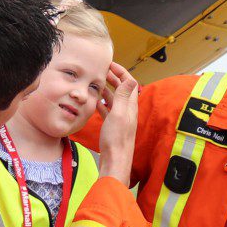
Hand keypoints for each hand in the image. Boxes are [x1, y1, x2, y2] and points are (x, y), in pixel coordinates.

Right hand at [97, 61, 138, 181]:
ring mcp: (120, 119)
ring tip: (97, 82)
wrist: (115, 161)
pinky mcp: (113, 127)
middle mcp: (127, 111)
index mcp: (130, 106)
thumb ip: (123, 96)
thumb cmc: (116, 140)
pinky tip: (95, 101)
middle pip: (122, 89)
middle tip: (102, 70)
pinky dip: (102, 103)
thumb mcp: (119, 114)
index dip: (121, 72)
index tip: (110, 64)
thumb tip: (131, 79)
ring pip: (114, 99)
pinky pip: (108, 110)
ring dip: (107, 89)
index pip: (129, 83)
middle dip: (113, 78)